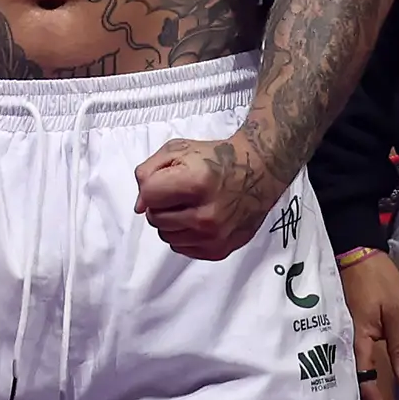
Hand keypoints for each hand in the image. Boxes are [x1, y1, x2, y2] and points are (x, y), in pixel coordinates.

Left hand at [133, 135, 279, 262]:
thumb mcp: (178, 150)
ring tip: (190, 206)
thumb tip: (140, 207)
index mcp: (196, 183)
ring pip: (167, 237)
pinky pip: (184, 249)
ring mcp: (214, 236)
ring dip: (172, 222)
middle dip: (161, 205)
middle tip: (180, 193)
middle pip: (156, 219)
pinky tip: (199, 219)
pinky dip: (186, 235)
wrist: (259, 170)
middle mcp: (206, 214)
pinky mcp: (220, 249)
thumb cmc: (217, 159)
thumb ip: (148, 173)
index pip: (149, 196)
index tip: (166, 181)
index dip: (152, 187)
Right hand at [342, 246, 398, 399]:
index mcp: (355, 344)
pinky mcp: (340, 336)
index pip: (366, 388)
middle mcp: (342, 349)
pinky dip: (355, 390)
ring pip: (348, 384)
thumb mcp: (397, 309)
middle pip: (353, 393)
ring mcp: (338, 343)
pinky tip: (361, 399)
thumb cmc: (376, 278)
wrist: (352, 250)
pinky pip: (346, 371)